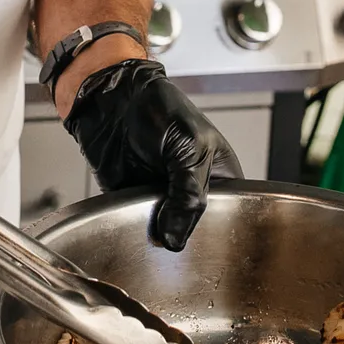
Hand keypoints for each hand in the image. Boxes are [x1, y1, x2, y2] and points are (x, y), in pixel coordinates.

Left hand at [63, 58, 242, 250]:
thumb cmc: (158, 108)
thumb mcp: (190, 148)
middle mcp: (192, 192)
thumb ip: (189, 195)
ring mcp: (164, 200)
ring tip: (154, 231)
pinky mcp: (134, 205)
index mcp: (220, 176)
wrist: (112, 101)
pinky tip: (134, 228)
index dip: (221, 232)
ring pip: (167, 235)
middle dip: (186, 237)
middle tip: (175, 235)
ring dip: (158, 237)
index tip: (206, 242)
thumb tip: (176, 239)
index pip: (231, 216)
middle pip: (197, 232)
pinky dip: (133, 233)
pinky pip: (136, 230)